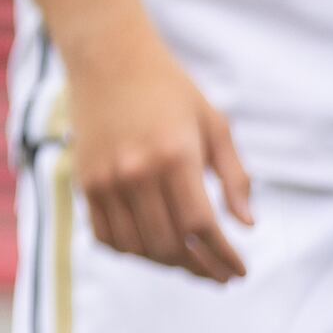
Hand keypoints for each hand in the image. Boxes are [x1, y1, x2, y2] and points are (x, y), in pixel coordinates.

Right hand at [68, 33, 253, 280]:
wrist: (108, 58)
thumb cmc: (169, 89)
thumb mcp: (214, 124)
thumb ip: (234, 176)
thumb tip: (247, 225)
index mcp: (176, 156)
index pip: (202, 226)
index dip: (223, 257)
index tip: (240, 272)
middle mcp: (137, 172)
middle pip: (170, 245)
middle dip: (200, 268)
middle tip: (219, 274)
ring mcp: (107, 179)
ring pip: (138, 247)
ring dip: (167, 264)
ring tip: (189, 263)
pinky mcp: (86, 182)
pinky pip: (106, 236)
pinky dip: (131, 252)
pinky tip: (152, 249)